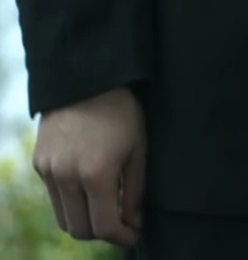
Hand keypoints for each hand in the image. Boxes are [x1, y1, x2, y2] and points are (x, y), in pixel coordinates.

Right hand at [33, 87, 145, 246]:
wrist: (84, 81)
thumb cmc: (121, 113)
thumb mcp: (138, 150)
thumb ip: (134, 191)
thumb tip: (132, 221)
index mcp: (95, 174)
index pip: (104, 225)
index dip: (123, 237)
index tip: (135, 234)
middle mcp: (65, 177)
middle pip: (79, 229)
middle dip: (102, 233)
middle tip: (122, 223)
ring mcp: (48, 171)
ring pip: (63, 217)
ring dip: (85, 220)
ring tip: (107, 208)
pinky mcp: (39, 163)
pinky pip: (54, 197)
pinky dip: (72, 202)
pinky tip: (90, 189)